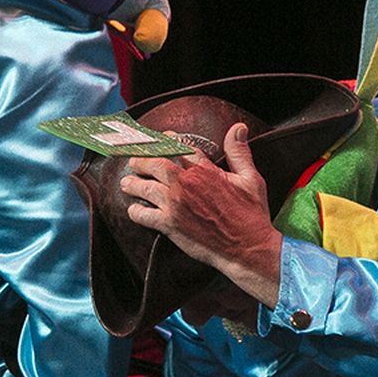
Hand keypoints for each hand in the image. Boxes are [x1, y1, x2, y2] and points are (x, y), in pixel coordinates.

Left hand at [120, 122, 282, 305]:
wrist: (248, 248)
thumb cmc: (251, 215)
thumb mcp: (251, 179)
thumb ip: (239, 153)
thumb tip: (238, 128)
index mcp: (205, 171)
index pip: (180, 147)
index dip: (167, 141)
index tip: (161, 139)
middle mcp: (186, 184)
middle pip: (155, 163)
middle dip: (142, 160)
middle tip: (134, 161)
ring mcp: (176, 204)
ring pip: (145, 187)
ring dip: (133, 184)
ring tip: (127, 183)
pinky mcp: (170, 224)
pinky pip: (144, 215)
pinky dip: (136, 211)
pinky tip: (135, 209)